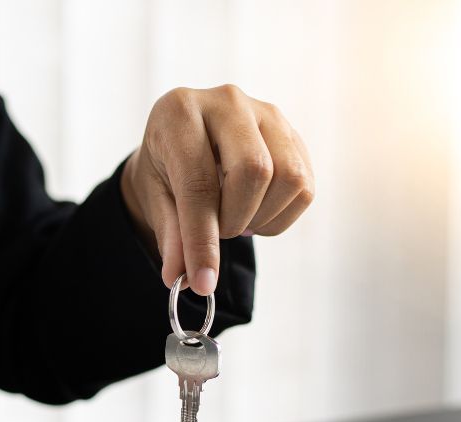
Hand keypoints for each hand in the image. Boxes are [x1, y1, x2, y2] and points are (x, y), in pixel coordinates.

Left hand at [121, 84, 314, 295]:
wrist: (183, 143)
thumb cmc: (165, 168)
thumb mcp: (155, 199)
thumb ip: (170, 235)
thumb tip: (180, 278)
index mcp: (179, 112)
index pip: (199, 184)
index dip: (202, 240)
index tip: (202, 282)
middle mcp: (226, 101)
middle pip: (254, 171)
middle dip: (235, 220)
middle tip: (218, 230)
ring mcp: (266, 113)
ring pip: (289, 178)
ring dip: (261, 218)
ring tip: (235, 218)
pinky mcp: (292, 134)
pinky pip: (305, 186)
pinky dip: (280, 216)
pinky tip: (255, 211)